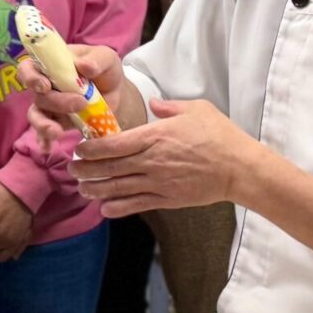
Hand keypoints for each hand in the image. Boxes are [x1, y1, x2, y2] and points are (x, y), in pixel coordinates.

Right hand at [18, 44, 125, 146]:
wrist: (117, 95)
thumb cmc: (106, 71)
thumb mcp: (107, 58)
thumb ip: (97, 59)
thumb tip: (83, 65)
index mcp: (52, 65)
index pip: (29, 67)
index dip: (30, 76)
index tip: (45, 86)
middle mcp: (46, 84)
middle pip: (37, 94)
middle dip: (56, 102)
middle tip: (80, 103)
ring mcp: (50, 106)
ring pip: (36, 115)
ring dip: (43, 124)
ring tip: (58, 133)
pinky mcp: (56, 123)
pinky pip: (44, 133)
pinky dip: (44, 141)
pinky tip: (48, 148)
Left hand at [69, 98, 259, 219]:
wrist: (240, 168)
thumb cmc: (220, 135)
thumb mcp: (196, 109)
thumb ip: (169, 107)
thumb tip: (153, 103)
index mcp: (155, 136)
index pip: (114, 144)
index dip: (92, 148)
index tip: (80, 148)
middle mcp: (151, 161)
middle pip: (110, 167)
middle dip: (87, 169)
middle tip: (72, 170)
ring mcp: (158, 182)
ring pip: (119, 188)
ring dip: (96, 189)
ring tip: (82, 189)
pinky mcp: (168, 199)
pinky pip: (137, 204)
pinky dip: (118, 208)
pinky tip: (104, 209)